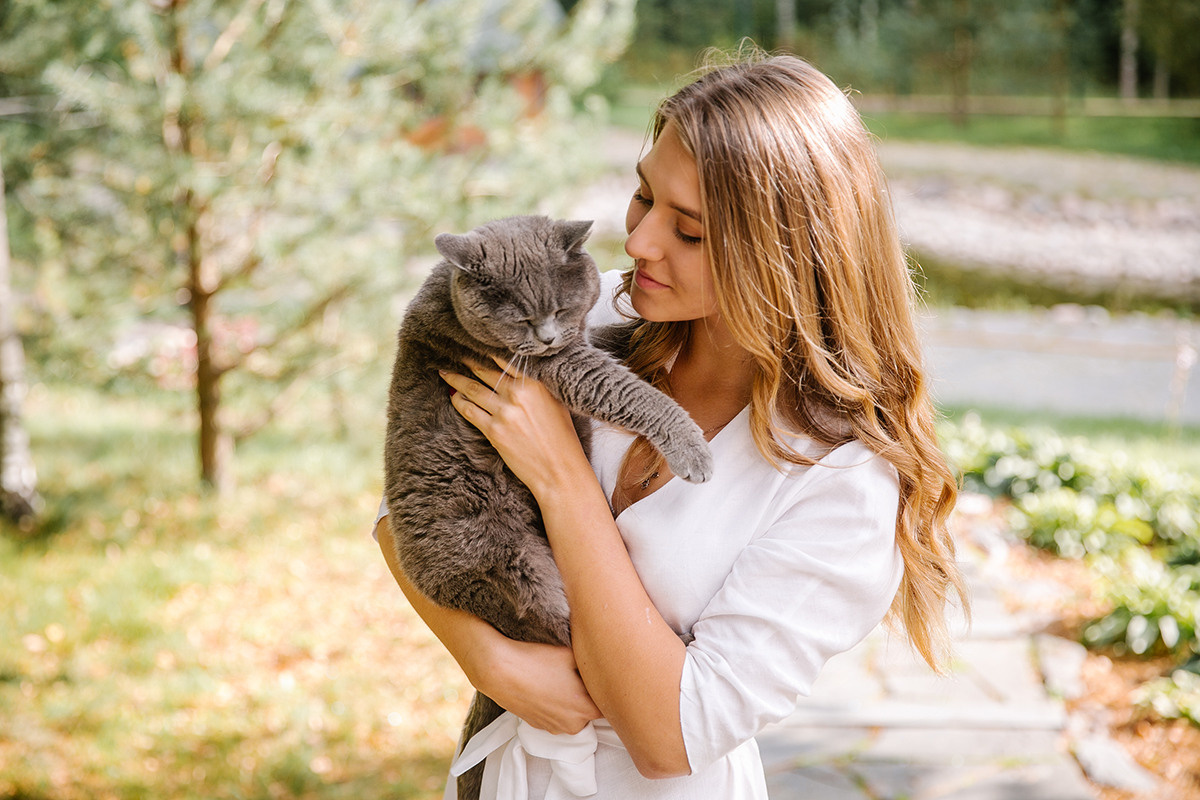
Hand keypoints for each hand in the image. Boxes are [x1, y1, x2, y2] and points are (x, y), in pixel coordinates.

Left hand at [440, 359, 590, 496]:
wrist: (560, 470)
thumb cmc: (562, 437)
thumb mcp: (557, 401)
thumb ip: (538, 383)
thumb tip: (521, 369)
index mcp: (536, 383)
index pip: (505, 358)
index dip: (487, 350)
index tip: (477, 345)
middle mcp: (518, 394)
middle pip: (484, 371)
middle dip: (468, 362)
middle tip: (455, 354)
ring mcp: (504, 412)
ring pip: (472, 389)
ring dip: (456, 379)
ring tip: (446, 373)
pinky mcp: (494, 431)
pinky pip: (469, 411)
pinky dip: (459, 402)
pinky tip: (454, 397)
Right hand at [476, 637, 602, 734]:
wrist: (499, 670)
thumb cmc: (536, 661)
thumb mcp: (573, 655)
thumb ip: (594, 665)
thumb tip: (604, 664)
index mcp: (586, 708)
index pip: (609, 704)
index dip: (606, 688)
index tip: (601, 675)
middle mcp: (573, 724)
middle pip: (591, 710)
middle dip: (588, 694)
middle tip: (577, 673)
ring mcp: (554, 727)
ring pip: (573, 714)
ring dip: (570, 700)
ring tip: (558, 678)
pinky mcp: (539, 725)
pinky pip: (556, 715)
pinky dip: (554, 704)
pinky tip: (545, 685)